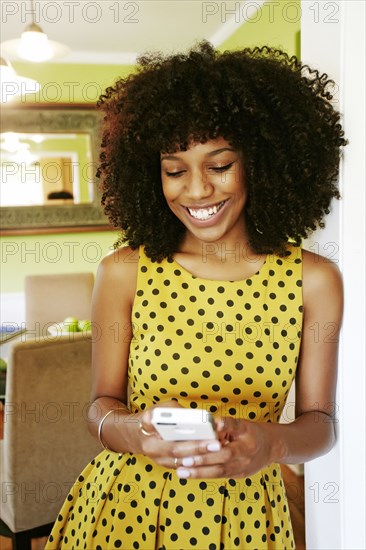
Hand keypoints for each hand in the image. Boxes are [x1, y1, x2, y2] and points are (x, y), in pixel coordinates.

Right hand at [137, 402, 221, 469]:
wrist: (138, 435)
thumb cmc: (155, 416)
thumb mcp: (163, 407)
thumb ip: (177, 411)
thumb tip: (197, 417)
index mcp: (147, 426)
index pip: (163, 427)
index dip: (175, 427)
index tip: (199, 427)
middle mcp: (150, 446)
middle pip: (175, 450)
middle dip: (197, 448)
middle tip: (217, 444)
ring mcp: (157, 459)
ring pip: (180, 463)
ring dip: (200, 459)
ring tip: (218, 452)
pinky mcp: (165, 466)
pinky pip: (182, 467)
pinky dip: (197, 464)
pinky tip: (212, 458)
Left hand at [165, 418, 279, 478]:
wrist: (270, 447)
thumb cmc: (250, 432)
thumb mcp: (241, 423)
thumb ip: (226, 425)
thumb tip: (209, 424)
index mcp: (247, 433)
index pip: (234, 427)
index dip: (224, 426)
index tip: (212, 425)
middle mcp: (247, 451)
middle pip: (224, 456)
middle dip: (203, 458)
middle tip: (184, 458)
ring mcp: (244, 465)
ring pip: (220, 471)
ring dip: (199, 472)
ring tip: (181, 471)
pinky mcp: (239, 475)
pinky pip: (220, 476)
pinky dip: (204, 475)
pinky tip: (189, 474)